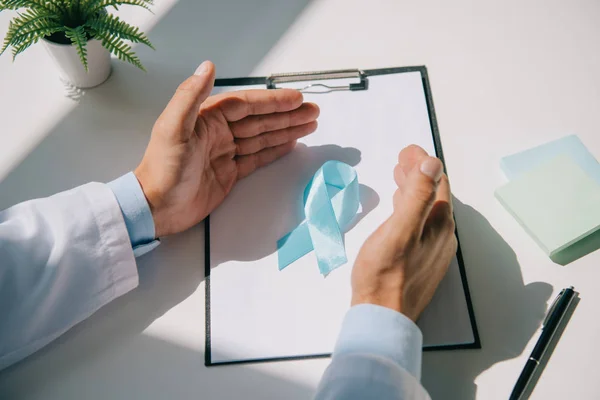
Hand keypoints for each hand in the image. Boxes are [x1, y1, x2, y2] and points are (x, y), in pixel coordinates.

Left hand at [134, 61, 319, 236]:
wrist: (157, 208)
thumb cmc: (164, 169)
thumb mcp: (173, 128)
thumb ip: (190, 96)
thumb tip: (208, 66)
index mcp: (207, 119)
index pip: (247, 105)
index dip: (272, 101)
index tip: (296, 98)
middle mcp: (218, 133)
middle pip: (260, 120)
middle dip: (287, 115)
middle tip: (313, 111)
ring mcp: (225, 153)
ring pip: (262, 138)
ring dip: (286, 130)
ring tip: (310, 124)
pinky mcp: (229, 174)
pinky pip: (257, 158)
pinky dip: (275, 150)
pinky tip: (290, 143)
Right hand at [350, 145, 456, 320]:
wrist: (382, 316)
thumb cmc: (384, 274)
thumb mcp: (399, 230)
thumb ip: (417, 196)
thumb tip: (432, 163)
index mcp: (438, 224)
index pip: (437, 182)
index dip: (423, 162)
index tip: (406, 150)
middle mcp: (442, 236)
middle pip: (434, 195)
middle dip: (419, 174)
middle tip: (401, 160)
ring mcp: (434, 250)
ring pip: (427, 211)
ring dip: (414, 191)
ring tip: (398, 178)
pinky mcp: (423, 261)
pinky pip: (421, 226)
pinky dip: (411, 210)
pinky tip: (399, 211)